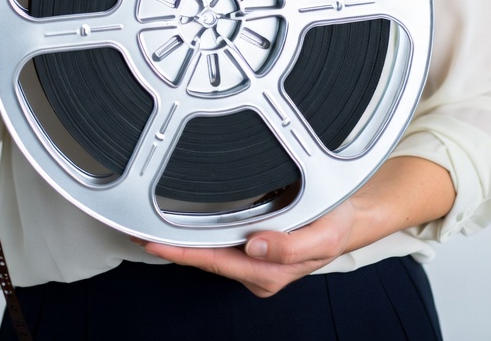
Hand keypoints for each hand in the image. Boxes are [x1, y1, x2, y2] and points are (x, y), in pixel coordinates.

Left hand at [139, 200, 356, 297]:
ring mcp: (256, 261)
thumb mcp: (324, 233)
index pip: (214, 260)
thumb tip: (255, 247)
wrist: (353, 219)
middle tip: (137, 231)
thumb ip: (291, 246)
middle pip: (207, 258)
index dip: (180, 252)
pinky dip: (202, 236)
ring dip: (184, 242)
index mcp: (268, 271)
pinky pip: (223, 243)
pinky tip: (186, 229)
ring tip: (152, 229)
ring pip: (213, 251)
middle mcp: (257, 270)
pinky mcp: (256, 249)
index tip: (152, 243)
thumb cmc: (338, 225)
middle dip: (172, 248)